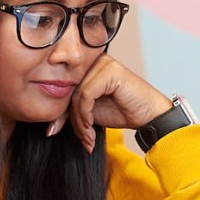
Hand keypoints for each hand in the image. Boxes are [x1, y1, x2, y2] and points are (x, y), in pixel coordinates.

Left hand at [53, 55, 170, 153]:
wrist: (149, 115)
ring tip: (88, 138)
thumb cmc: (123, 111)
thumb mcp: (90, 113)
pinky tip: (92, 128)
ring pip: (76, 95)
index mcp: (87, 67)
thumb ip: (72, 113)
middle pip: (69, 91)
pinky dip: (85, 115)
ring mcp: (103, 63)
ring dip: (80, 122)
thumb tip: (49, 127)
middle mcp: (94, 61)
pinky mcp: (110, 71)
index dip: (61, 113)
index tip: (55, 132)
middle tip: (82, 139)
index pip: (65, 89)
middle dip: (71, 120)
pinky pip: (86, 94)